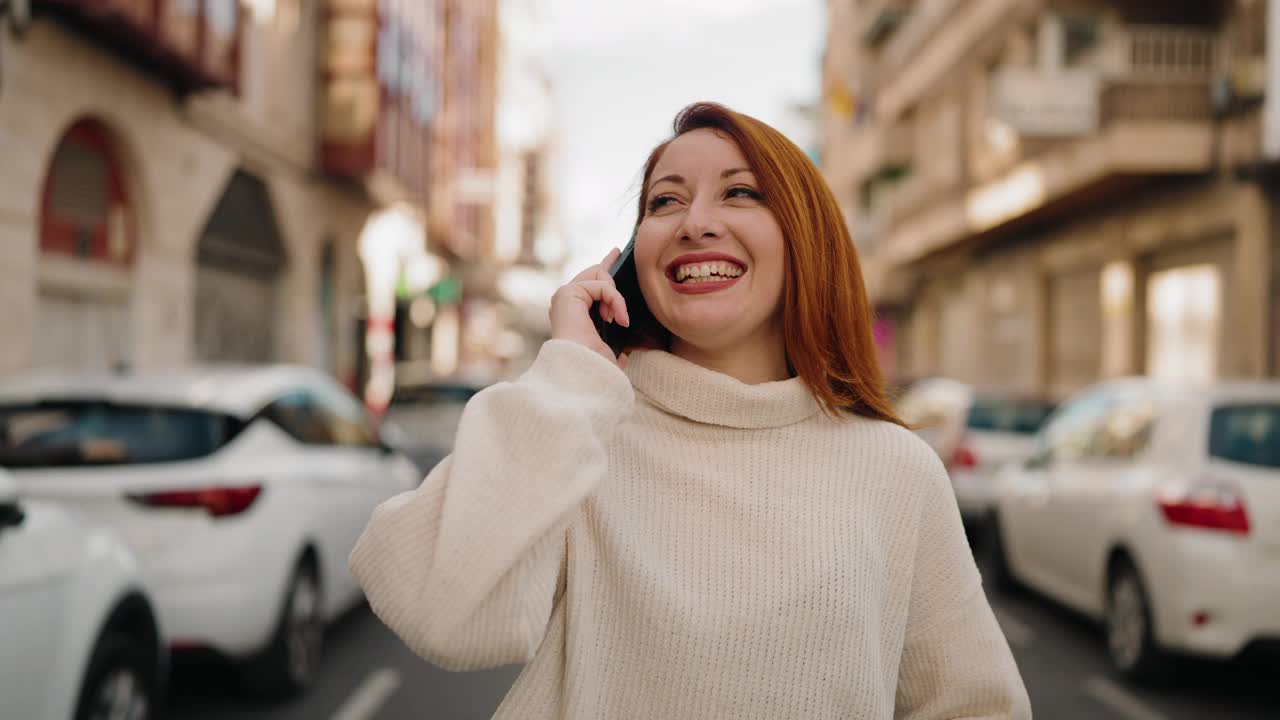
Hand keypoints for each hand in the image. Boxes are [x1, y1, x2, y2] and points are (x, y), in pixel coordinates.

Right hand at [549, 248, 630, 366]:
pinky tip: (617, 319)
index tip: (615, 254)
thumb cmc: (594, 366)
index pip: (589, 285)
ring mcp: (564, 296)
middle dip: (608, 265)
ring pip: (600, 277)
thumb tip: (624, 355)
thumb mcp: (608, 348)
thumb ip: (614, 343)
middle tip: (618, 252)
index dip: (603, 268)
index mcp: (572, 314)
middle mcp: (564, 302)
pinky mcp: (569, 293)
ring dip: (616, 298)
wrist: (584, 371)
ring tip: (619, 319)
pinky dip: (616, 301)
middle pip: (592, 273)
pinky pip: (603, 286)